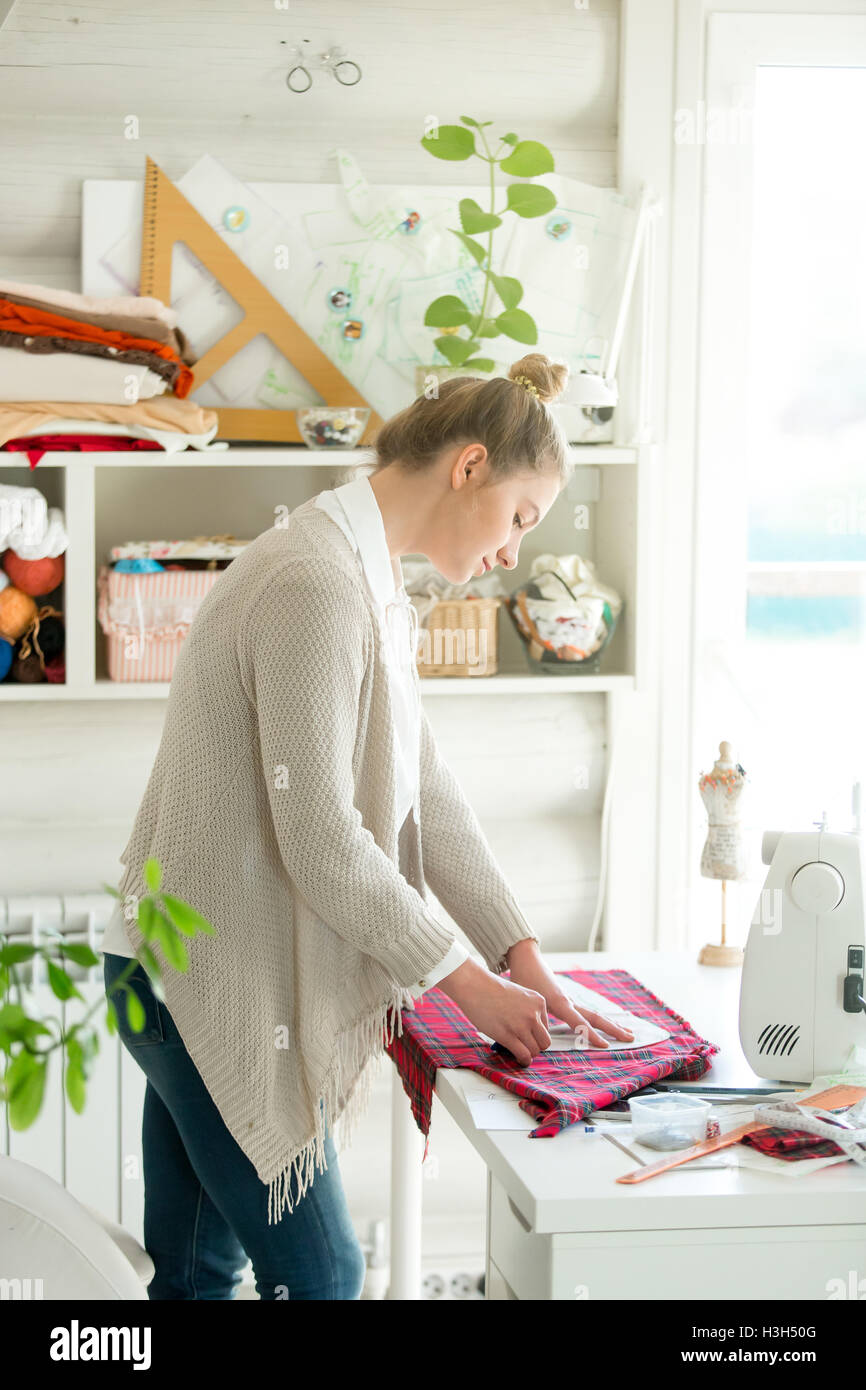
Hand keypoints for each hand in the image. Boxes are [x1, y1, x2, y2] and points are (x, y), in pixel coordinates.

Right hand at [437, 955, 551, 1066]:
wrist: (474, 985)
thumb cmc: (491, 989)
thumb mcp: (519, 995)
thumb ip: (527, 1010)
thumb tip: (528, 1032)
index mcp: (538, 1002)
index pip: (546, 1027)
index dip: (535, 1034)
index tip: (525, 1035)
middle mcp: (533, 1014)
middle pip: (545, 1042)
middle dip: (535, 1046)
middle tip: (525, 1046)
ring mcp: (521, 1025)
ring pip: (535, 1050)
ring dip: (528, 1054)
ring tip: (519, 1053)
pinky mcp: (508, 1036)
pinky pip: (524, 1055)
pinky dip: (523, 1060)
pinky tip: (518, 1059)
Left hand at [505, 939, 634, 1049]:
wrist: (527, 959)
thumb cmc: (523, 979)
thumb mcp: (525, 1001)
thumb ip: (532, 1021)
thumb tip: (537, 1040)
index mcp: (559, 1002)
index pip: (579, 1022)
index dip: (591, 1035)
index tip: (605, 1046)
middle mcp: (569, 1001)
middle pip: (596, 1016)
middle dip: (613, 1028)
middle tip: (631, 1038)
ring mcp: (570, 999)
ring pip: (594, 1014)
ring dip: (612, 1024)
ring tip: (629, 1033)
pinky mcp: (568, 999)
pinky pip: (587, 1012)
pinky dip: (601, 1020)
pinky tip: (607, 1025)